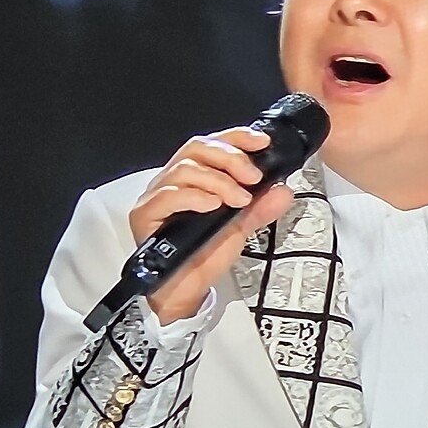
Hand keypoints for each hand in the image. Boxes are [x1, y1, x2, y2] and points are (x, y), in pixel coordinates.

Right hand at [126, 126, 295, 323]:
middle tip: (253, 177)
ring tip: (237, 200)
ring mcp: (156, 196)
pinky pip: (167, 195)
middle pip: (196, 148)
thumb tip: (283, 190)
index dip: (236, 138)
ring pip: (184, 169)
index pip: (211, 143)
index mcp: (194, 177)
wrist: (188, 290)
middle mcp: (172, 181)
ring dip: (218, 181)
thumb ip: (260, 208)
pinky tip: (212, 205)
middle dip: (230, 158)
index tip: (262, 143)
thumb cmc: (205, 255)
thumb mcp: (240, 227)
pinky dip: (194, 196)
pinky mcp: (145, 215)